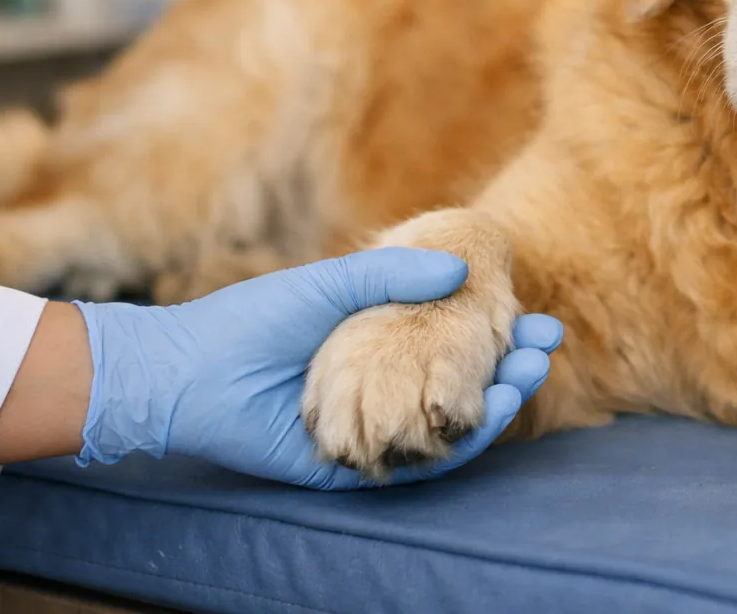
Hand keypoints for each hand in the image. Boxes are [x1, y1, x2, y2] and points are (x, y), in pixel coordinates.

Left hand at [73, 248, 560, 488]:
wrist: (190, 373)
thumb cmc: (254, 321)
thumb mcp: (333, 283)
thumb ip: (392, 276)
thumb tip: (461, 267)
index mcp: (378, 350)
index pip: (453, 346)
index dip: (497, 331)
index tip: (537, 313)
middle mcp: (382, 392)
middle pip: (461, 387)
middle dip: (510, 367)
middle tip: (546, 343)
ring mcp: (371, 429)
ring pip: (448, 425)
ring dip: (497, 401)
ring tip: (530, 371)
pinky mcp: (354, 467)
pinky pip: (418, 463)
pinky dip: (459, 441)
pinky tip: (490, 411)